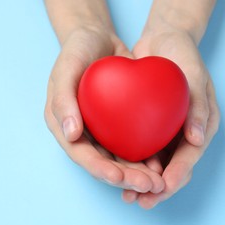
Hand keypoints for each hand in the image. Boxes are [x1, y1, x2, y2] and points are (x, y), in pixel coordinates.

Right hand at [44, 24, 164, 193]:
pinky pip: (132, 143)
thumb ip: (63, 99)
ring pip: (120, 158)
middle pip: (103, 163)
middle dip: (125, 178)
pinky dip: (145, 155)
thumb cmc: (77, 50)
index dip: (100, 169)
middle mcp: (82, 133)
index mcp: (63, 125)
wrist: (97, 38)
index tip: (119, 178)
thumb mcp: (66, 68)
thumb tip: (70, 135)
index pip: (81, 154)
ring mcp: (101, 130)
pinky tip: (161, 162)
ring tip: (158, 182)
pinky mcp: (119, 123)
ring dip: (138, 173)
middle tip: (148, 186)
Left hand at [122, 25, 219, 208]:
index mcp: (202, 125)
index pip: (191, 156)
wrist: (164, 40)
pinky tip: (117, 171)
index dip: (178, 174)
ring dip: (143, 181)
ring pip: (157, 164)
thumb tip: (197, 140)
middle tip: (141, 200)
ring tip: (127, 196)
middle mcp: (186, 133)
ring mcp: (168, 131)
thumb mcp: (195, 75)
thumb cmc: (184, 55)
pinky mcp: (151, 126)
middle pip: (174, 167)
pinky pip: (142, 149)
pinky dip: (132, 162)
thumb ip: (198, 106)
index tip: (162, 187)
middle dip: (158, 188)